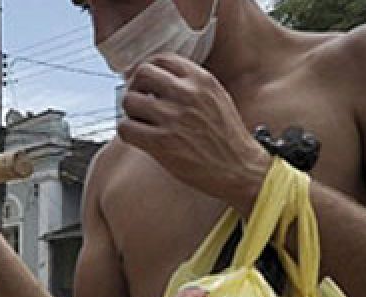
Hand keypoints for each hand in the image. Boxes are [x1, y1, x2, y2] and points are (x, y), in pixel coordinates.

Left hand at [118, 54, 270, 215]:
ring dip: (130, 112)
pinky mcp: (161, 142)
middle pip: (142, 74)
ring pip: (129, 100)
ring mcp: (173, 118)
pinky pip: (126, 128)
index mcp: (202, 80)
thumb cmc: (227, 137)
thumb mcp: (217, 97)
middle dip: (135, 87)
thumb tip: (159, 80)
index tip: (146, 83)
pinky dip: (127, 132)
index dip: (148, 70)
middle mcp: (187, 94)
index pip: (162, 59)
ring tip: (140, 122)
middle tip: (139, 101)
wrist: (239, 167)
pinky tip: (138, 137)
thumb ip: (191, 85)